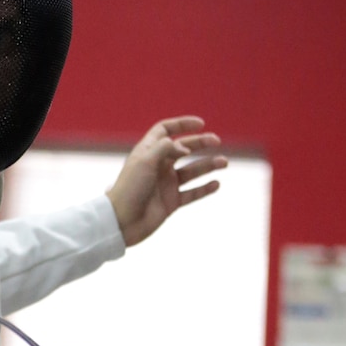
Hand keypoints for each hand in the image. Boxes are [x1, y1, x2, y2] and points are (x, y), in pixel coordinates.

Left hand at [106, 116, 226, 246]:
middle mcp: (158, 166)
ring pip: (192, 171)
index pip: (165, 131)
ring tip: (224, 163)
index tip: (200, 123)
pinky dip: (205, 189)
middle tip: (217, 141)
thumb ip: (166, 148)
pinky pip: (192, 193)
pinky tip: (216, 184)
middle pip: (183, 149)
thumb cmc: (129, 189)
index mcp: (148, 152)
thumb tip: (185, 147)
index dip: (182, 124)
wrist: (121, 222)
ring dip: (208, 166)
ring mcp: (166, 184)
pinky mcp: (171, 202)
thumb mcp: (145, 161)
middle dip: (201, 143)